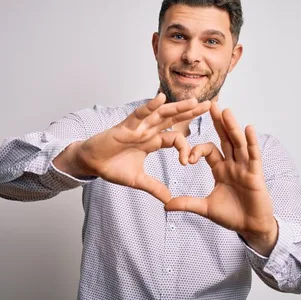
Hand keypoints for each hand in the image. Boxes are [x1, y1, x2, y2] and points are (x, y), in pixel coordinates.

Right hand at [74, 93, 210, 202]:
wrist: (91, 164)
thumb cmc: (112, 167)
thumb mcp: (138, 181)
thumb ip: (154, 188)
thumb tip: (170, 200)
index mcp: (152, 141)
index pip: (175, 139)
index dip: (184, 146)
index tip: (188, 161)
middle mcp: (147, 130)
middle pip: (173, 119)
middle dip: (191, 112)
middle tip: (209, 105)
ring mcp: (137, 126)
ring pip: (160, 114)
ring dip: (177, 107)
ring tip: (193, 101)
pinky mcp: (125, 126)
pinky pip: (139, 114)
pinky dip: (149, 106)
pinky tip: (161, 99)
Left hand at [164, 101, 277, 254]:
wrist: (251, 228)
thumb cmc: (232, 216)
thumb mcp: (205, 208)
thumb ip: (187, 203)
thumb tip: (165, 205)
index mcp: (221, 169)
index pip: (208, 151)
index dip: (196, 151)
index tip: (187, 159)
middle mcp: (233, 164)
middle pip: (225, 139)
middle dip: (218, 123)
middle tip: (211, 104)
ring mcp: (245, 168)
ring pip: (237, 143)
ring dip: (232, 127)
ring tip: (226, 111)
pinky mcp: (255, 174)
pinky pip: (253, 155)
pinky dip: (251, 142)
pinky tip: (248, 128)